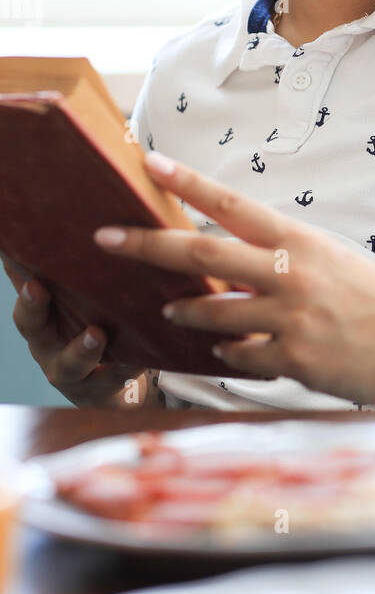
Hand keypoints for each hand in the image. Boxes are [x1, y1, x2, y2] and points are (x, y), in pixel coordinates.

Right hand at [1, 251, 154, 408]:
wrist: (118, 383)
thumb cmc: (101, 322)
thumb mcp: (88, 293)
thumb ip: (87, 261)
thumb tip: (93, 200)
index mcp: (44, 310)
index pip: (23, 282)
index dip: (17, 267)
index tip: (14, 249)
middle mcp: (47, 341)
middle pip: (30, 324)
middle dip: (32, 306)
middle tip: (36, 288)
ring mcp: (70, 371)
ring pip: (68, 363)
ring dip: (81, 347)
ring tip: (97, 333)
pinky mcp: (100, 393)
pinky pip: (111, 384)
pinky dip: (126, 371)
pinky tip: (141, 360)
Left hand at [91, 152, 374, 406]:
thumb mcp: (331, 259)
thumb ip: (281, 256)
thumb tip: (229, 263)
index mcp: (299, 240)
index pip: (232, 202)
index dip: (187, 182)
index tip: (148, 162)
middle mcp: (289, 273)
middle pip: (202, 251)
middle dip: (147, 245)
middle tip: (107, 238)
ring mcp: (290, 317)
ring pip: (212, 311)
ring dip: (186, 310)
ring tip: (172, 308)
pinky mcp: (295, 359)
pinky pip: (240, 357)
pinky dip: (228, 354)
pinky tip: (227, 353)